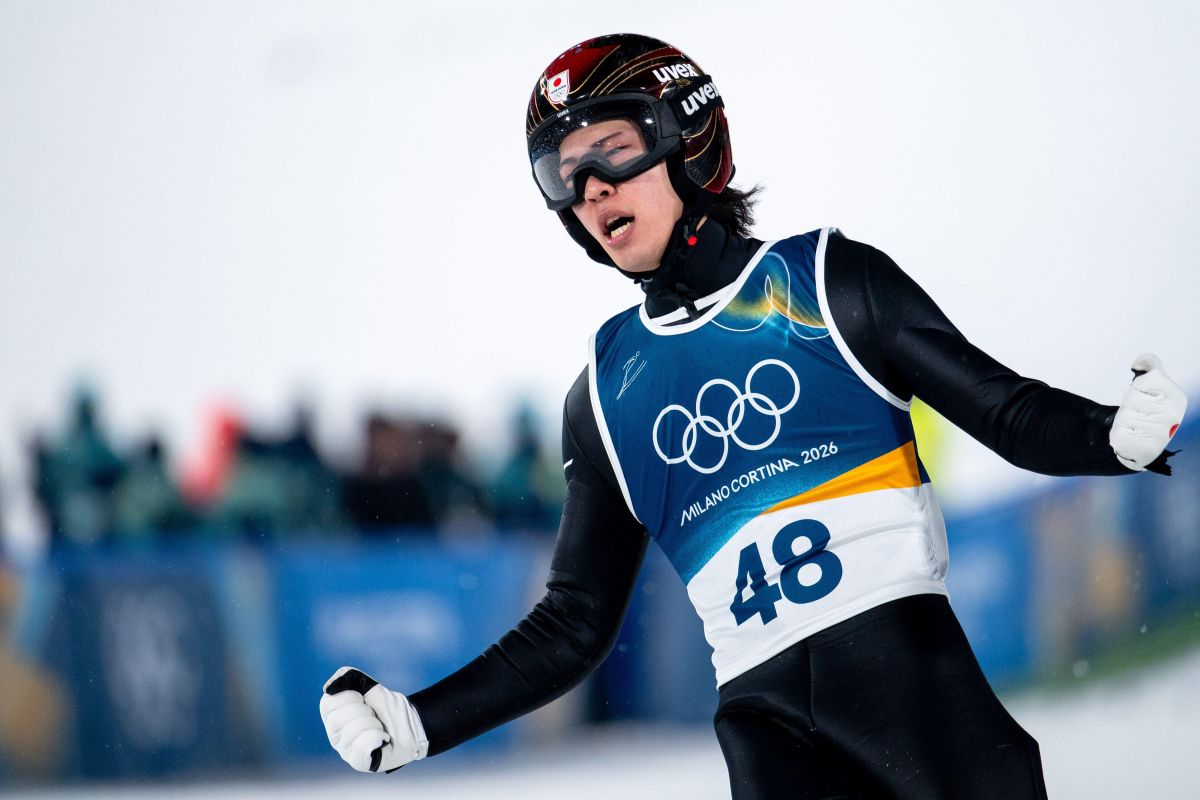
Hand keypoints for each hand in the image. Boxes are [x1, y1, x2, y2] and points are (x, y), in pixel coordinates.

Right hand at [320, 666, 428, 772]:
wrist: (411, 723)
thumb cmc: (386, 706)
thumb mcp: (367, 684)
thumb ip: (347, 677)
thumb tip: (328, 688)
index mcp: (333, 715)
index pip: (328, 703)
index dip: (350, 697)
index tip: (363, 699)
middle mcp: (335, 734)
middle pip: (338, 719)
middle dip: (363, 711)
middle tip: (373, 714)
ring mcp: (345, 749)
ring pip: (350, 733)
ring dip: (372, 724)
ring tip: (379, 727)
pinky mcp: (358, 762)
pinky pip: (361, 748)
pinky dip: (377, 738)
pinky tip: (382, 738)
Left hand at [1110, 353, 1186, 472]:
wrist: (1145, 443)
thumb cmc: (1148, 411)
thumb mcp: (1153, 387)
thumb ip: (1150, 367)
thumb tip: (1138, 361)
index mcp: (1177, 397)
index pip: (1143, 381)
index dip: (1137, 387)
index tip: (1143, 395)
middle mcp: (1173, 416)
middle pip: (1131, 398)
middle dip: (1128, 405)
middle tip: (1137, 413)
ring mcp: (1161, 434)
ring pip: (1124, 416)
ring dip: (1122, 420)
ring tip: (1134, 425)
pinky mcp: (1146, 450)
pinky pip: (1119, 434)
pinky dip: (1119, 435)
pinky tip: (1130, 437)